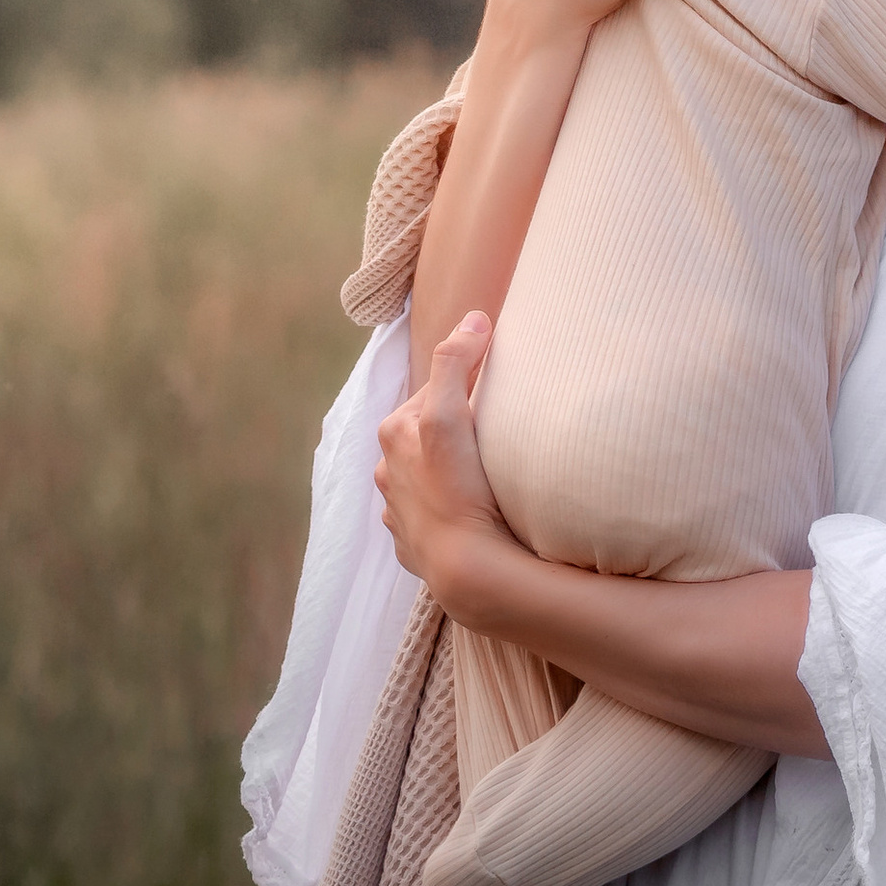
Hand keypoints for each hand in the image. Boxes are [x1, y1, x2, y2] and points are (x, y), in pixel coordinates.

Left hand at [377, 314, 521, 621]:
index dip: (465, 387)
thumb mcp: (449, 414)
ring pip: (427, 478)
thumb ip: (455, 362)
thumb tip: (474, 317)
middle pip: (428, 435)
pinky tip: (471, 513)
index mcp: (394, 435)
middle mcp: (389, 471)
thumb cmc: (457, 488)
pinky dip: (448, 511)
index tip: (496, 392)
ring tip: (484, 476)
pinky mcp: (417, 546)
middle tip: (494, 434)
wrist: (465, 568)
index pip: (434, 393)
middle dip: (455, 431)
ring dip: (448, 473)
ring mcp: (400, 513)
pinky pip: (432, 518)